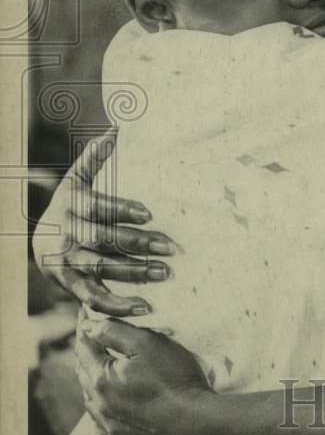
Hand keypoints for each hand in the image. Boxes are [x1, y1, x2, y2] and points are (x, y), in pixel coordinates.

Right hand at [31, 129, 176, 316]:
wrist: (44, 243)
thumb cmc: (74, 206)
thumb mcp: (77, 180)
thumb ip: (95, 157)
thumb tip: (116, 127)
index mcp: (71, 204)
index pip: (98, 207)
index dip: (122, 209)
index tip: (150, 213)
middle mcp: (65, 233)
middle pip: (103, 239)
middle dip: (138, 243)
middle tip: (171, 247)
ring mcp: (65, 261)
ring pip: (101, 268)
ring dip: (135, 272)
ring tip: (165, 273)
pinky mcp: (68, 286)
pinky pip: (93, 297)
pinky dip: (118, 304)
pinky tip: (145, 307)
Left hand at [75, 318, 211, 434]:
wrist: (196, 424)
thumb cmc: (174, 379)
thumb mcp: (147, 343)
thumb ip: (114, 331)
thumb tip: (86, 327)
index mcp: (101, 378)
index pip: (85, 347)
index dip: (85, 328)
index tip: (85, 314)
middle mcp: (99, 406)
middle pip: (84, 374)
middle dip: (86, 354)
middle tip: (90, 338)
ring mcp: (109, 429)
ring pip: (90, 403)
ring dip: (91, 384)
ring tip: (98, 371)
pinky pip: (100, 434)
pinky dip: (99, 421)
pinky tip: (106, 415)